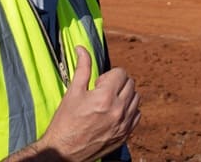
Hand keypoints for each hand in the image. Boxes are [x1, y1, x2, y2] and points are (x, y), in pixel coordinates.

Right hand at [19, 46, 139, 161]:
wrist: (63, 151)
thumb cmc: (65, 122)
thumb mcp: (72, 92)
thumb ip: (82, 68)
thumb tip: (81, 48)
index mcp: (105, 97)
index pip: (121, 73)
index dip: (109, 75)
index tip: (98, 83)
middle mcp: (118, 110)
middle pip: (131, 84)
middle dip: (118, 83)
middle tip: (102, 92)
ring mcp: (124, 124)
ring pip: (136, 99)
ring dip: (125, 95)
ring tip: (108, 102)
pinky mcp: (125, 135)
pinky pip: (137, 115)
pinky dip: (129, 111)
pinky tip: (114, 113)